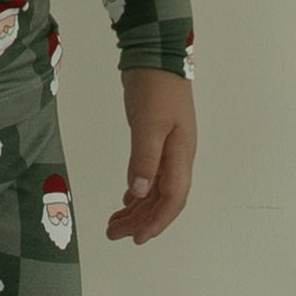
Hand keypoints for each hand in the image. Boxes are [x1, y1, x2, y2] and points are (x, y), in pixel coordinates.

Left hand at [105, 68, 194, 242]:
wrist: (156, 56)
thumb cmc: (156, 87)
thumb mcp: (148, 123)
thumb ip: (144, 158)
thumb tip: (138, 193)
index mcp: (180, 155)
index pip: (173, 199)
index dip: (156, 222)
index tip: (137, 239)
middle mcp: (178, 157)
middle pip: (163, 200)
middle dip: (141, 221)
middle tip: (114, 234)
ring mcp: (169, 149)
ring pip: (155, 190)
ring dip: (137, 209)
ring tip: (114, 223)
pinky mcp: (158, 141)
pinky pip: (151, 176)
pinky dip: (138, 191)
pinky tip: (127, 199)